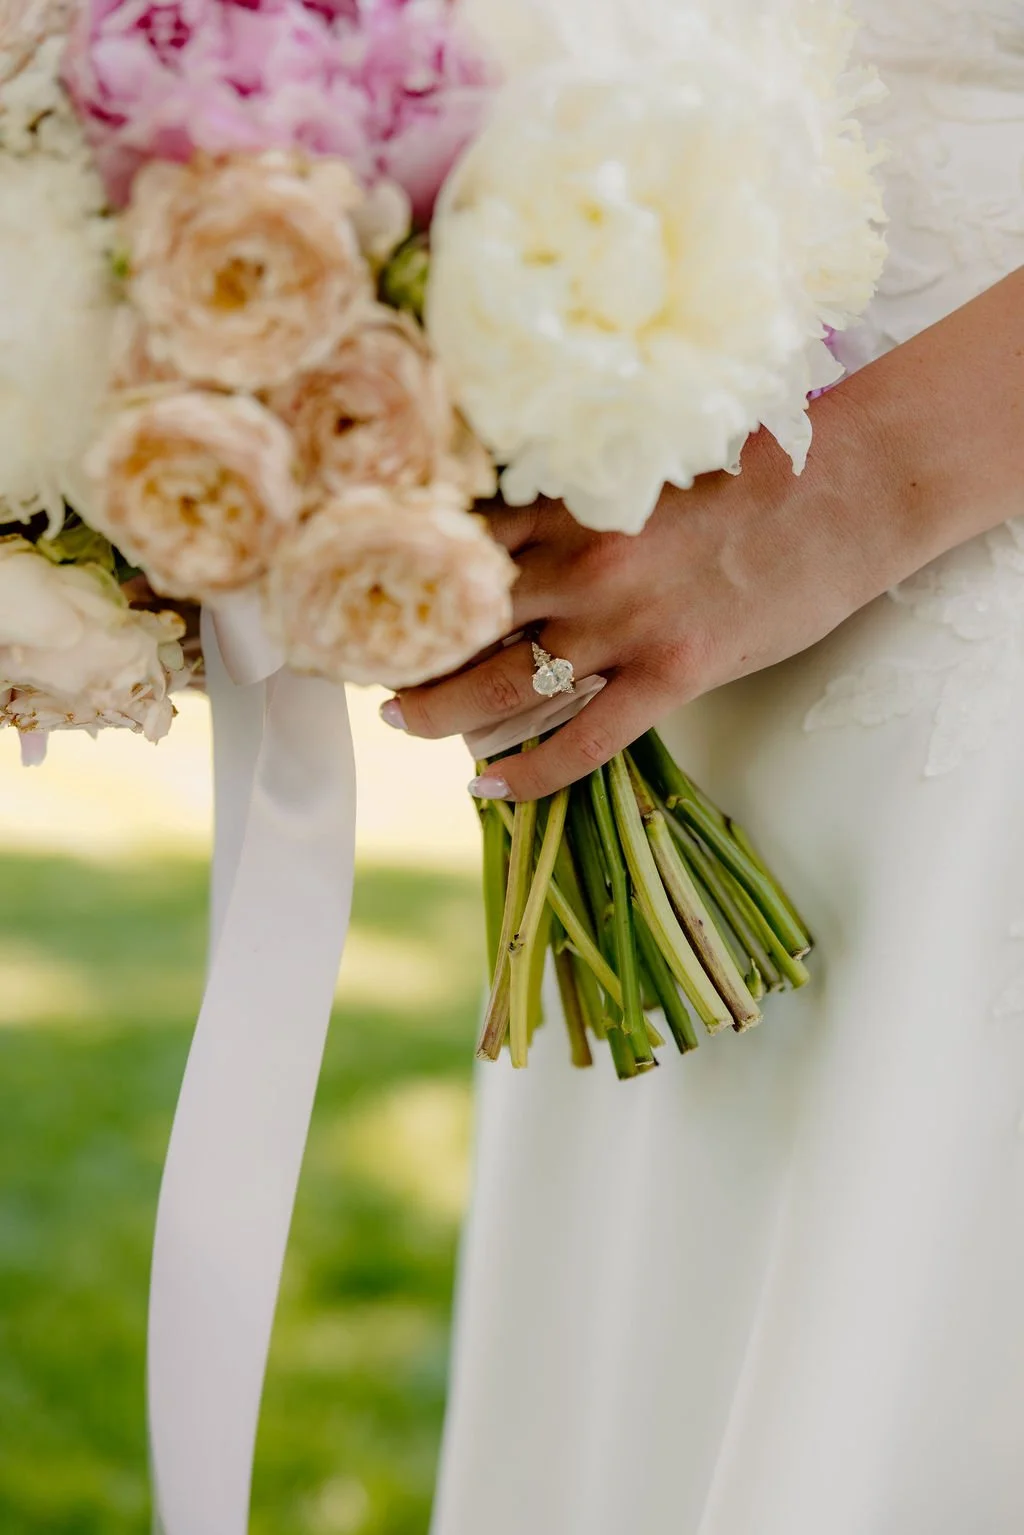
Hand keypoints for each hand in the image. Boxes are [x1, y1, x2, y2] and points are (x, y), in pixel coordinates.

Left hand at [388, 268, 1023, 800]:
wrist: (857, 486)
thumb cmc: (759, 463)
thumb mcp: (650, 458)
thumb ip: (578, 492)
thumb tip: (517, 515)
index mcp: (573, 499)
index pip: (456, 541)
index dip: (402, 569)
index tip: (362, 585)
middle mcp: (583, 563)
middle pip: (458, 619)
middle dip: (400, 646)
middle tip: (360, 663)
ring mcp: (626, 625)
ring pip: (500, 687)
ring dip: (438, 712)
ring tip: (403, 721)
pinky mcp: (675, 675)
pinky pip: (581, 743)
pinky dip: (529, 775)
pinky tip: (487, 790)